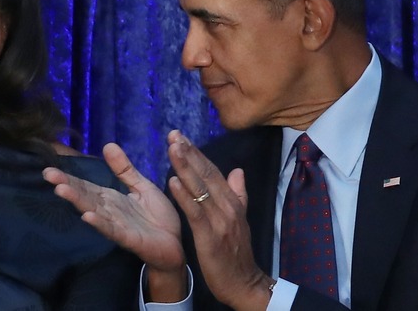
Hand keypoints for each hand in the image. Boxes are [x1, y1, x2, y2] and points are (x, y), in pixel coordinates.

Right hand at [43, 142, 186, 300]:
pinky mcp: (129, 239)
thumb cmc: (158, 217)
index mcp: (111, 198)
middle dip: (67, 185)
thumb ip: (124, 169)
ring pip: (93, 211)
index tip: (49, 169)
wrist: (176, 245)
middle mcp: (109, 211)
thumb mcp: (142, 186)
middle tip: (47, 174)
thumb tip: (108, 145)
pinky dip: (99, 223)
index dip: (69, 177)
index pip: (86, 186)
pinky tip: (87, 216)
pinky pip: (112, 230)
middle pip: (85, 196)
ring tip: (61, 190)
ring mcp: (117, 225)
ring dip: (78, 201)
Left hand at [166, 130, 272, 310]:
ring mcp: (220, 221)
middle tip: (174, 134)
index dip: (197, 153)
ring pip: (200, 189)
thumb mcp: (240, 219)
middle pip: (206, 174)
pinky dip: (184, 196)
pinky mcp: (209, 236)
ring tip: (172, 148)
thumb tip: (237, 171)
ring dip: (185, 167)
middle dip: (189, 153)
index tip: (182, 136)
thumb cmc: (237, 252)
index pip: (212, 171)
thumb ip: (238, 194)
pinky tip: (172, 182)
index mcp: (232, 201)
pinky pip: (195, 212)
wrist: (244, 283)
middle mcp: (227, 206)